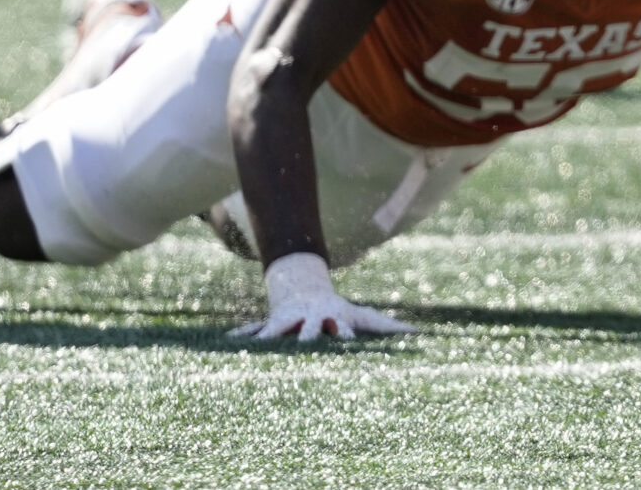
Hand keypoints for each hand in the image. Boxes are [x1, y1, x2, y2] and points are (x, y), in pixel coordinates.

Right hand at [231, 252, 411, 341]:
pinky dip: (239, 338)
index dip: (342, 332)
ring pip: (276, 331)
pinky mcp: (267, 327)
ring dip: (267, 340)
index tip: (344, 339)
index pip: (339, 327)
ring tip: (255, 350)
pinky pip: (250, 332)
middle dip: (305, 336)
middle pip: (307, 330)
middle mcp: (308, 320)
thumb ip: (388, 327)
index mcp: (332, 319)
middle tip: (303, 346)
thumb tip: (418, 336)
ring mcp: (286, 323)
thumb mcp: (363, 316)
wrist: (305, 291)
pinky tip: (222, 344)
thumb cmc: (338, 311)